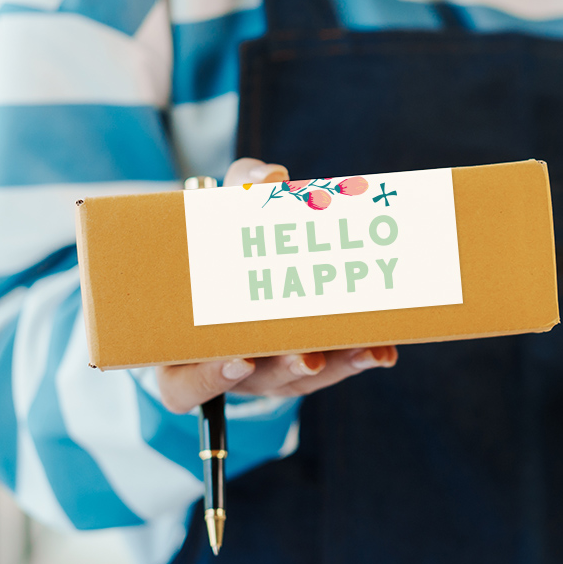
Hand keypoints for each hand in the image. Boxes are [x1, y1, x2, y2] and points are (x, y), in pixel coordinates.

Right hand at [156, 155, 398, 413]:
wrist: (241, 257)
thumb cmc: (220, 238)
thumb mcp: (218, 209)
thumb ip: (238, 189)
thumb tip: (273, 177)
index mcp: (180, 352)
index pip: (185, 386)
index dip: (209, 377)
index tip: (238, 359)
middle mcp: (227, 371)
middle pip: (257, 381)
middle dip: (286, 367)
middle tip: (308, 357)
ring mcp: (270, 373)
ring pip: (302, 379)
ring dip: (334, 363)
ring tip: (362, 347)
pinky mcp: (307, 364)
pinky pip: (333, 368)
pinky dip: (358, 356)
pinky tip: (382, 348)